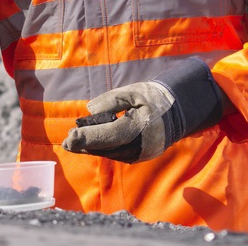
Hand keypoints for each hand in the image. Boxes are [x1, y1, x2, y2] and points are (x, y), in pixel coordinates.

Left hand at [61, 58, 226, 162]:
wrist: (180, 109)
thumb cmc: (154, 97)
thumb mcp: (133, 92)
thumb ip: (110, 100)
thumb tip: (90, 110)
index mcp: (141, 126)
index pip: (109, 135)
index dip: (88, 137)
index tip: (70, 137)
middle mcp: (143, 144)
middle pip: (109, 148)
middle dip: (86, 146)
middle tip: (66, 142)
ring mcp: (144, 153)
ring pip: (113, 154)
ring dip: (93, 150)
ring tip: (74, 144)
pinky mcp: (143, 155)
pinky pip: (119, 154)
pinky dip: (104, 150)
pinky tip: (91, 146)